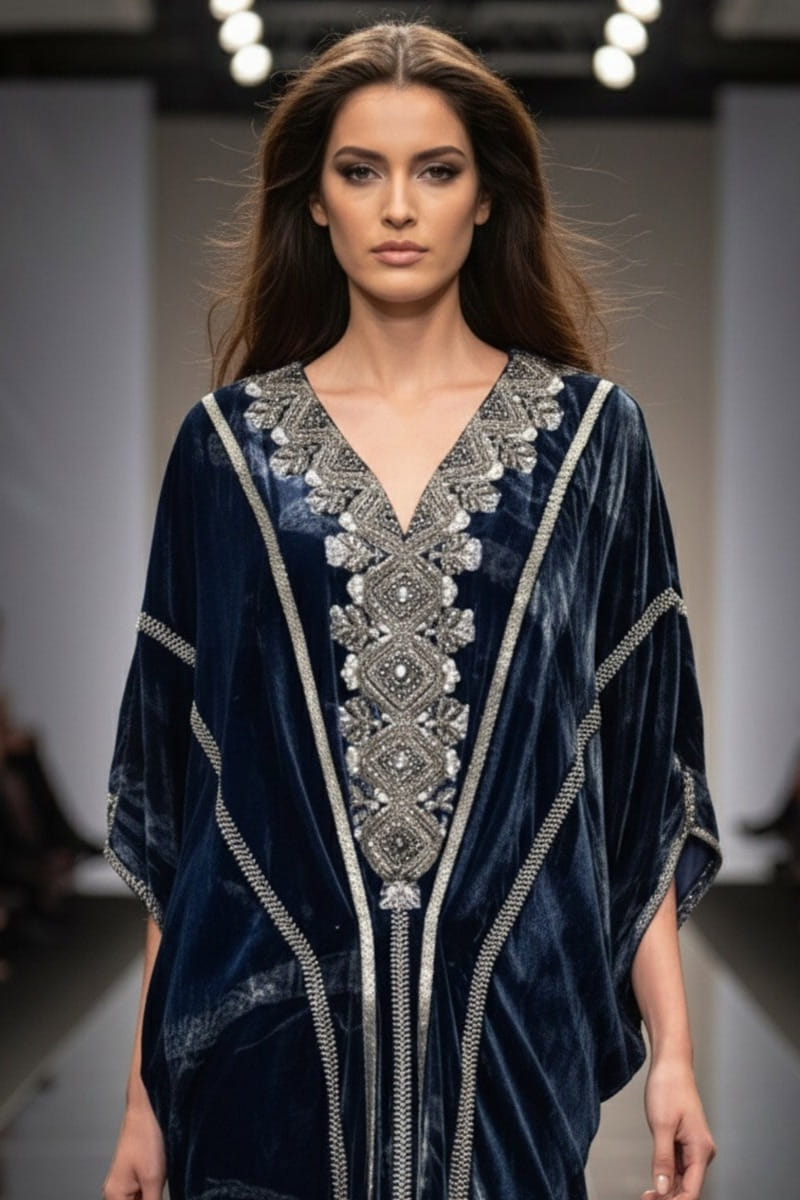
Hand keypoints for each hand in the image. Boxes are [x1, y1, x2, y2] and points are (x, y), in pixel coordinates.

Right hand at [103, 1097, 166, 1199]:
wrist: (148, 1109)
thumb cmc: (146, 1136)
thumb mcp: (153, 1179)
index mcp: (114, 1195)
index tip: (156, 1198)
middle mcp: (116, 1192)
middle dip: (151, 1199)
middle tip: (158, 1189)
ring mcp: (126, 1184)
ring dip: (152, 1197)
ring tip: (158, 1183)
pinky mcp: (136, 1176)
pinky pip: (143, 1195)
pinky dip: (153, 1195)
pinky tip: (161, 1187)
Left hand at [639, 1057, 715, 1199]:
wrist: (671, 1063)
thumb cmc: (668, 1086)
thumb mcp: (661, 1125)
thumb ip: (663, 1159)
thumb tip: (663, 1188)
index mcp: (701, 1149)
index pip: (692, 1191)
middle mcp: (701, 1150)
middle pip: (688, 1188)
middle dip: (669, 1198)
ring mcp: (694, 1146)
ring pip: (683, 1179)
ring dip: (667, 1190)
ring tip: (646, 1196)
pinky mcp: (685, 1141)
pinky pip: (679, 1167)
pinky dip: (667, 1177)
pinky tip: (654, 1183)